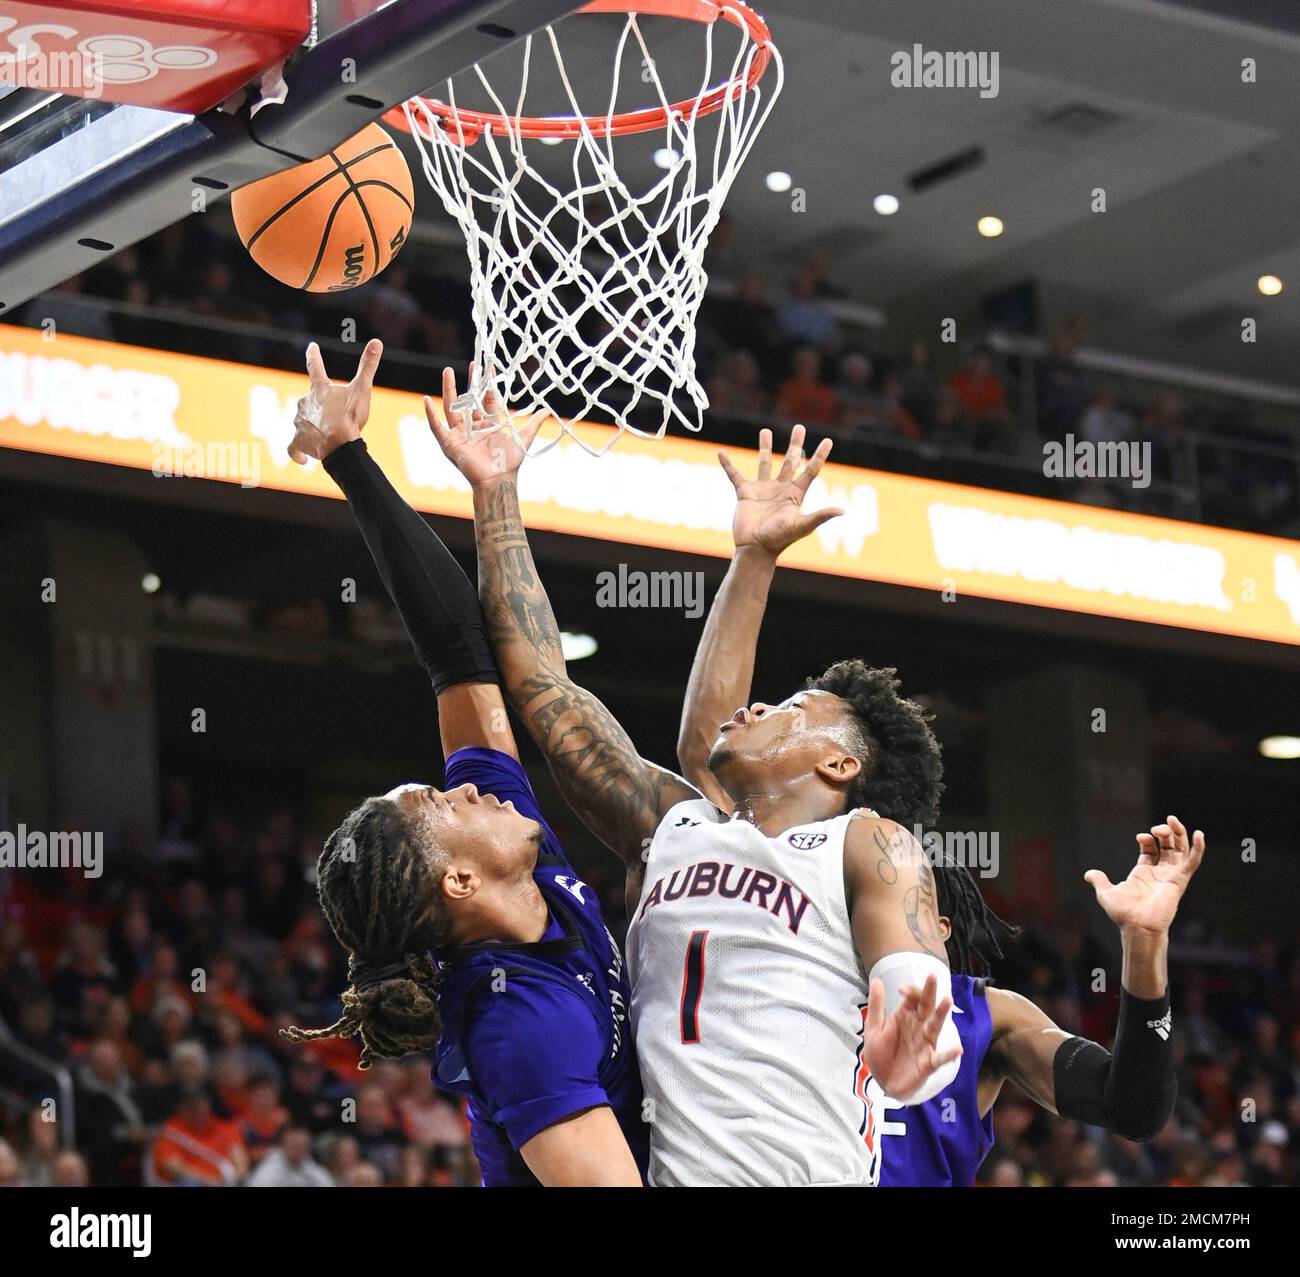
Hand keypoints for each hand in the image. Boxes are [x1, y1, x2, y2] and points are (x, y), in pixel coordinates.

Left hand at [289, 339, 382, 464]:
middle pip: (311, 401)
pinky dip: (297, 453)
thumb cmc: (350, 416)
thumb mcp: (362, 389)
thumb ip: (368, 366)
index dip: (313, 355)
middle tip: (337, 419)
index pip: (315, 366)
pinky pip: (293, 448)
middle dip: (321, 408)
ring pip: (303, 422)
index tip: (312, 347)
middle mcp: (304, 402)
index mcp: (319, 389)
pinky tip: (303, 459)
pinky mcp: (297, 441)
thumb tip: (377, 341)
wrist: (340, 444)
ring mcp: (298, 422)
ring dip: (313, 427)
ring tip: (327, 437)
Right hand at [425, 367, 540, 484]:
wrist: (497, 480)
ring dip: (449, 389)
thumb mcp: (523, 438)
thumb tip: (547, 411)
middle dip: (470, 383)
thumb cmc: (509, 462)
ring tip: (447, 371)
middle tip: (472, 365)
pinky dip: (431, 414)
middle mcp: (473, 428)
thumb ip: (533, 424)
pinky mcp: (449, 443)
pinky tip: (426, 400)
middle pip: (470, 400)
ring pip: (452, 408)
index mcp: (489, 425)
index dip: (488, 385)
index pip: (487, 400)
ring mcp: (460, 435)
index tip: (488, 368)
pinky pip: (437, 427)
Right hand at [718, 426, 841, 558]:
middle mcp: (780, 488)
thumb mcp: (801, 526)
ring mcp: (762, 489)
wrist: (755, 548)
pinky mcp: (744, 493)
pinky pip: (735, 475)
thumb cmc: (779, 539)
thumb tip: (842, 511)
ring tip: (765, 431)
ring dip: (765, 447)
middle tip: (799, 427)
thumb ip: (820, 516)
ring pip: (764, 462)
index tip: (828, 441)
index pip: (810, 470)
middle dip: (795, 444)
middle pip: (790, 461)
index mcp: (796, 494)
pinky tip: (722, 453)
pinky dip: (727, 464)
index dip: (819, 456)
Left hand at [864, 971, 961, 1101]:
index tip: (901, 988)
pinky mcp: (928, 1063)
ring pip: (935, 1026)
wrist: (884, 1082)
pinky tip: (958, 1048)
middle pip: (926, 1007)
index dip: (909, 991)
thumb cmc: (881, 1053)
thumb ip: (877, 1005)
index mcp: (906, 1017)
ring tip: (947, 1000)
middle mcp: (918, 1027)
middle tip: (933, 976)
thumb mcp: (874, 1027)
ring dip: (941, 1014)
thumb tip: (877, 980)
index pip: (913, 998)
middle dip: (929, 992)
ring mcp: (925, 1044)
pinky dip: (948, 1054)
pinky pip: (940, 1058)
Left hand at [1085, 815, 1204, 936]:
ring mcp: (1171, 876)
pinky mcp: (1180, 880)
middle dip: (1164, 833)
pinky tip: (1198, 834)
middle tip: (1159, 827)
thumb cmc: (1123, 913)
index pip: (1150, 850)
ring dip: (1179, 835)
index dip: (1147, 840)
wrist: (1136, 925)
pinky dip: (1198, 848)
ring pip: (1180, 851)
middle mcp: (1159, 873)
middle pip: (1167, 847)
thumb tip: (1088, 874)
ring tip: (1173, 821)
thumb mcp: (1106, 893)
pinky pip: (1192, 862)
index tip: (1141, 837)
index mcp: (1144, 873)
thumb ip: (1100, 881)